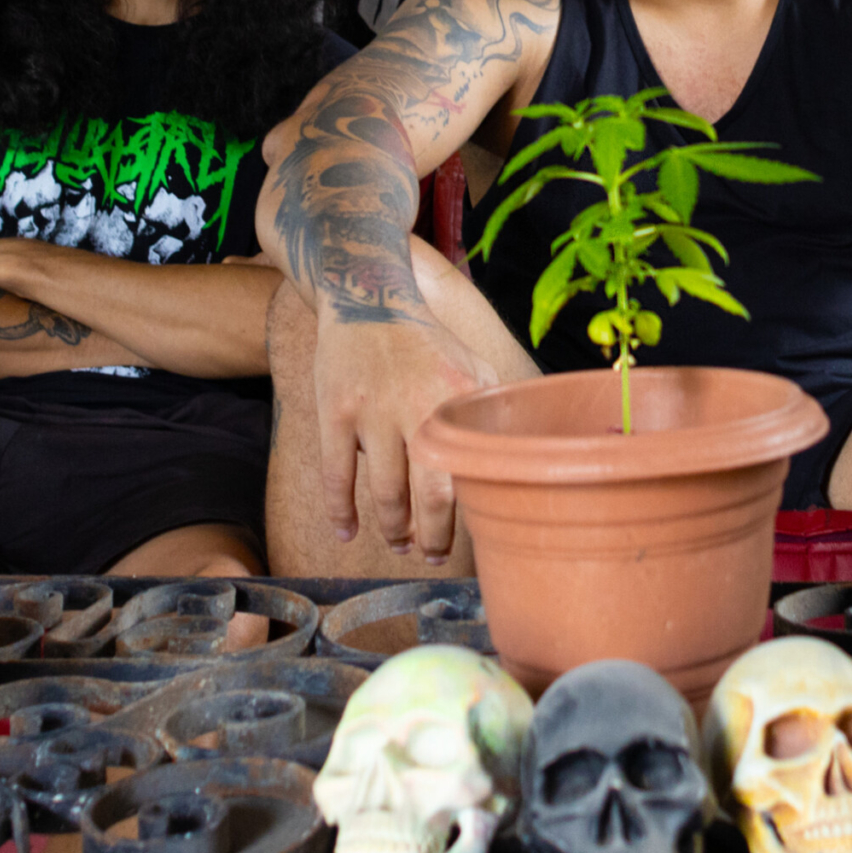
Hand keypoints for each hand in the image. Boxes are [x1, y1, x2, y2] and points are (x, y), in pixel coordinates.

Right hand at [311, 314, 497, 561]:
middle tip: (432, 555)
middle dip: (432, 536)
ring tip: (400, 544)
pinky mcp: (336, 411)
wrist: (368, 296)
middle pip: (428, 494)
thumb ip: (491, 412)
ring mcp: (373, 411)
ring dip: (393, 528)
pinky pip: (337, 474)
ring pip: (384, 492)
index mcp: (458, 398)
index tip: (470, 536)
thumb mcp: (473, 366)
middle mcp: (417, 406)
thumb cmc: (427, 343)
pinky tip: (347, 532)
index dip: (469, 513)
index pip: (470, 472)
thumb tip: (515, 461)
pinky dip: (340, 510)